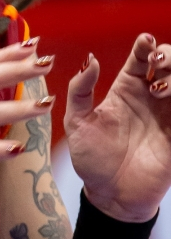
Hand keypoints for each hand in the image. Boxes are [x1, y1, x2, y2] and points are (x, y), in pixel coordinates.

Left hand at [65, 35, 170, 222]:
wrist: (109, 195)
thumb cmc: (91, 158)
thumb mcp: (76, 122)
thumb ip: (79, 90)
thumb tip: (89, 59)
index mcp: (126, 90)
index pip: (142, 58)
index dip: (147, 45)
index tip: (145, 42)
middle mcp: (151, 98)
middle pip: (170, 63)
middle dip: (169, 55)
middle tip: (157, 63)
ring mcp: (168, 116)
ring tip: (159, 89)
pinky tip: (170, 100)